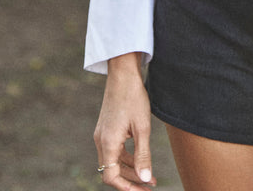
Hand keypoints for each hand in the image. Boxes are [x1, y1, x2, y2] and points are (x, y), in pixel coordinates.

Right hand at [93, 53, 155, 188]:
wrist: (123, 73)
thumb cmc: (134, 97)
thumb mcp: (142, 127)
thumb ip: (143, 155)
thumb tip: (145, 179)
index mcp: (108, 143)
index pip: (111, 177)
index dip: (126, 187)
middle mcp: (101, 141)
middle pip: (112, 171)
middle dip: (131, 181)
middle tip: (150, 186)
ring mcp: (103, 134)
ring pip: (115, 161)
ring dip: (131, 170)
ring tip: (150, 177)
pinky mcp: (107, 128)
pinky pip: (116, 150)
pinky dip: (127, 158)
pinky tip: (141, 159)